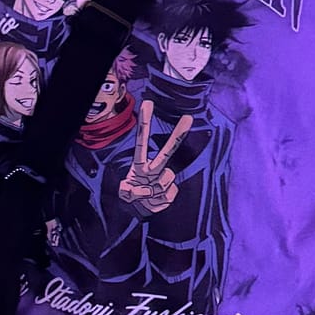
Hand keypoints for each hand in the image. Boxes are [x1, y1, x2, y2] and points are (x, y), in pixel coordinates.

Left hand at [118, 99, 193, 215]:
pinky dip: (160, 202)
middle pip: (167, 151)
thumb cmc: (132, 195)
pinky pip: (169, 195)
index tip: (148, 104)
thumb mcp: (125, 193)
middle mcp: (154, 168)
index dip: (145, 123)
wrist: (141, 210)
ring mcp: (164, 179)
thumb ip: (130, 191)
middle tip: (188, 118)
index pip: (141, 142)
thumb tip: (137, 191)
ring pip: (166, 180)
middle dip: (178, 135)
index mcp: (141, 164)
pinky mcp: (172, 192)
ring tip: (147, 196)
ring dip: (154, 192)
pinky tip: (155, 201)